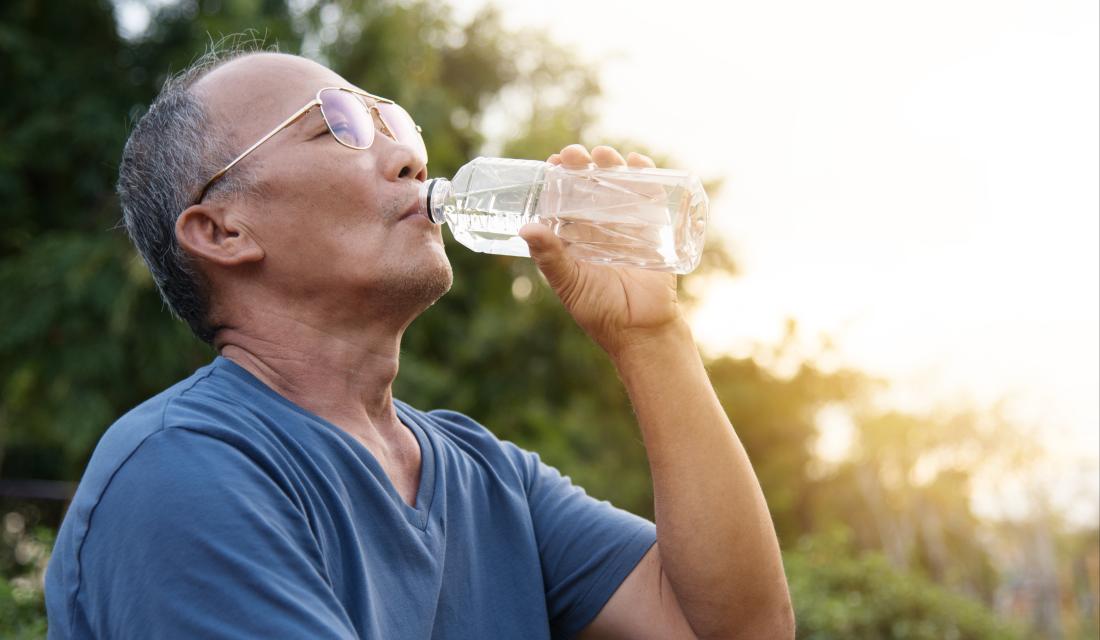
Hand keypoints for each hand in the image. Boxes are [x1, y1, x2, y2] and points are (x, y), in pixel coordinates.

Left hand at [519, 144, 686, 357]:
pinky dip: (646, 176)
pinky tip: (637, 162)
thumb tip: (526, 228)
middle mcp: (598, 227)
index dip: (557, 179)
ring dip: (611, 166)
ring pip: (617, 186)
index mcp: (573, 237)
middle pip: (589, 186)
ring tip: (604, 155)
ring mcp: (626, 226)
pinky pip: (650, 197)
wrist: (641, 330)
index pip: (562, 200)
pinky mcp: (653, 229)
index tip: (553, 162)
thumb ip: (550, 257)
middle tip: (575, 154)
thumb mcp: (569, 283)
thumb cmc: (599, 310)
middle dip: (582, 166)